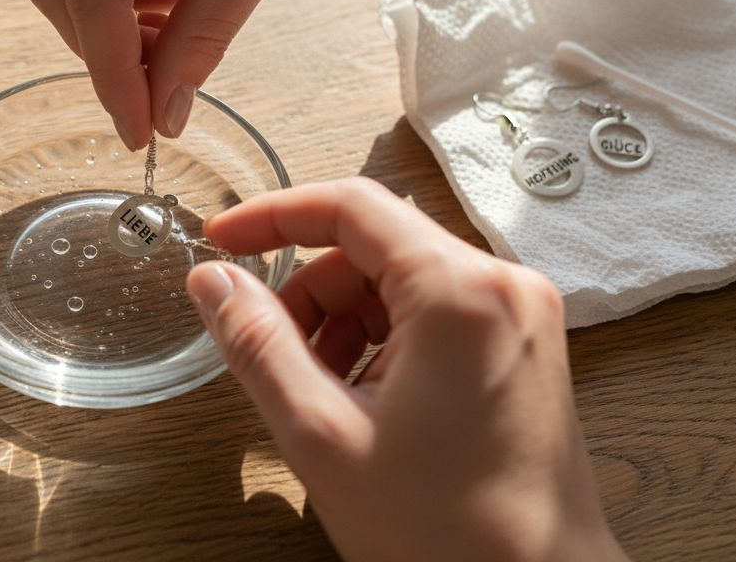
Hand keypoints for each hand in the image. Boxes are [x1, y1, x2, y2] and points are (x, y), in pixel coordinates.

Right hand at [185, 179, 626, 560]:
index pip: (351, 206)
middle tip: (270, 350)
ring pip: (400, 280)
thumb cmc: (448, 533)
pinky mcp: (522, 346)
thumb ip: (257, 344)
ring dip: (342, 321)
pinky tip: (363, 401)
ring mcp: (521, 316)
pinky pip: (433, 313)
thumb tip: (214, 281)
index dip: (273, 216)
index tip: (222, 240)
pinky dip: (382, 341)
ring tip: (320, 393)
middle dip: (309, 291)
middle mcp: (504, 286)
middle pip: (374, 245)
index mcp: (460, 292)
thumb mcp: (322, 435)